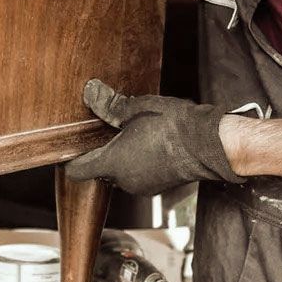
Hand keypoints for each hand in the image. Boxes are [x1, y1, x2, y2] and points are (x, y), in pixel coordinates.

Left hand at [64, 79, 240, 195]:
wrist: (210, 143)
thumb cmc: (175, 126)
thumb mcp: (138, 108)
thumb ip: (110, 105)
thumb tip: (91, 92)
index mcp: (113, 163)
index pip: (77, 171)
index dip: (71, 159)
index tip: (73, 146)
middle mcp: (124, 181)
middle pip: (100, 171)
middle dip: (102, 153)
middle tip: (107, 132)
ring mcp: (142, 187)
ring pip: (120, 174)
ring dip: (122, 159)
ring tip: (132, 135)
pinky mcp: (158, 188)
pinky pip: (138, 177)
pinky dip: (138, 164)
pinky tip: (149, 145)